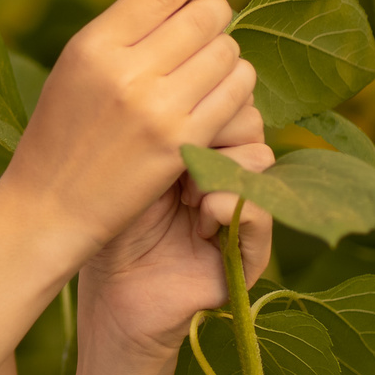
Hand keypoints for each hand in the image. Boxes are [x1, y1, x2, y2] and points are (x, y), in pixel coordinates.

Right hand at [0, 0, 259, 272]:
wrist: (50, 207)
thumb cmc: (62, 134)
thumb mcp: (75, 69)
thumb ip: (120, 31)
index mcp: (93, 45)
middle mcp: (125, 71)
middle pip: (205, 16)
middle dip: (215, 16)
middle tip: (210, 27)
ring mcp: (157, 108)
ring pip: (228, 53)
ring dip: (228, 56)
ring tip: (210, 68)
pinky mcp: (183, 143)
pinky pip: (235, 95)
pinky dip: (236, 89)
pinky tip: (220, 95)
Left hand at [76, 97, 273, 359]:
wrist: (111, 293)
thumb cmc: (111, 224)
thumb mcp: (132, 166)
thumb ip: (162, 126)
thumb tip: (191, 81)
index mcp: (200, 144)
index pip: (222, 95)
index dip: (199, 103)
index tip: (158, 127)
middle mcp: (227, 170)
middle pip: (247, 118)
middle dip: (210, 133)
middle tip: (173, 164)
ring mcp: (243, 207)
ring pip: (260, 158)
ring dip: (217, 172)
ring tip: (184, 197)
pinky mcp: (253, 249)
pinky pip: (263, 210)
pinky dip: (230, 206)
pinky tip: (199, 218)